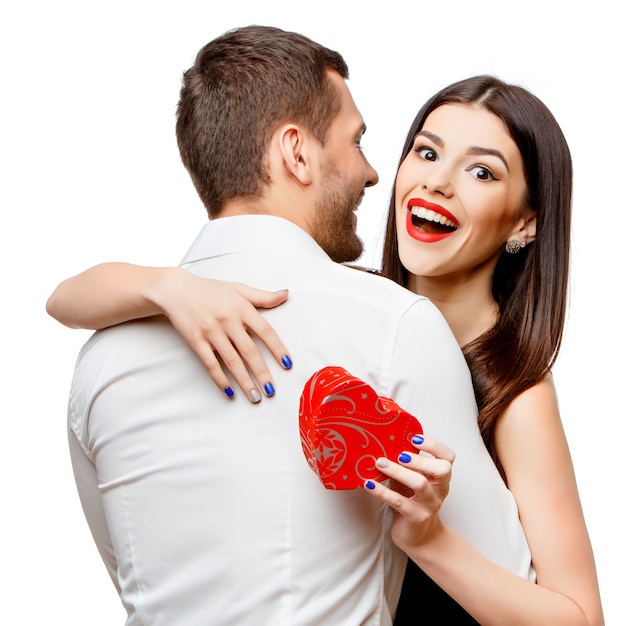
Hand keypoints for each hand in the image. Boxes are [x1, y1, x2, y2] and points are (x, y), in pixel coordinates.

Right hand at [153, 269, 291, 402]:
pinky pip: (210, 363)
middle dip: (262, 373)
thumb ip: (263, 296)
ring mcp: (211, 332)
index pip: (265, 331)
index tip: (288, 364)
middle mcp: (228, 321)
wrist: (176, 290)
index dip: (278, 349)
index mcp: (242, 309)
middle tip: (271, 391)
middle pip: (249, 351)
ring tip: (255, 397)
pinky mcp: (196, 341)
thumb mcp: (239, 289)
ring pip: (231, 361)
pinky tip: (229, 391)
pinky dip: (220, 379)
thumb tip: (286, 294)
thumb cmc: (210, 290)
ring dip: (244, 381)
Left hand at [363, 435, 454, 550]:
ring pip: (419, 484)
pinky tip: (368, 484)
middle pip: (441, 470)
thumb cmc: (412, 499)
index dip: (434, 445)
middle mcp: (440, 489)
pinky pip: (399, 502)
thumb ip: (406, 463)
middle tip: (399, 454)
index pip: (448, 456)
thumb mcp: (412, 478)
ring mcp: (429, 504)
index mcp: (440, 476)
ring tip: (379, 463)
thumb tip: (382, 441)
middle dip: (420, 459)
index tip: (415, 438)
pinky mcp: (416, 517)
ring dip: (398, 471)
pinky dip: (382, 491)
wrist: (419, 536)